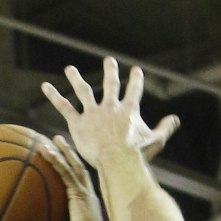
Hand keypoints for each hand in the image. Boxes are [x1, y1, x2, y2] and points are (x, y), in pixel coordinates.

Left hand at [37, 135, 105, 220]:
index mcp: (85, 203)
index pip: (78, 182)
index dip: (71, 169)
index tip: (64, 159)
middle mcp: (86, 193)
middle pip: (76, 167)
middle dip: (67, 153)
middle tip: (57, 141)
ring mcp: (83, 191)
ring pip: (71, 165)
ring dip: (61, 150)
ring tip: (50, 138)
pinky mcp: (78, 192)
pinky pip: (64, 172)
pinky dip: (55, 159)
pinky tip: (44, 150)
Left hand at [41, 58, 179, 168]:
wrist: (117, 160)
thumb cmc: (137, 154)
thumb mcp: (156, 140)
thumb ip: (165, 128)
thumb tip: (175, 119)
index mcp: (129, 109)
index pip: (134, 90)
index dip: (136, 80)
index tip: (136, 70)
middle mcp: (110, 106)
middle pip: (110, 84)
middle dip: (110, 71)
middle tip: (109, 61)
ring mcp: (93, 113)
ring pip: (83, 91)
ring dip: (76, 79)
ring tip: (70, 70)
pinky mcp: (79, 123)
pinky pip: (64, 107)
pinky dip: (54, 96)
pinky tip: (45, 86)